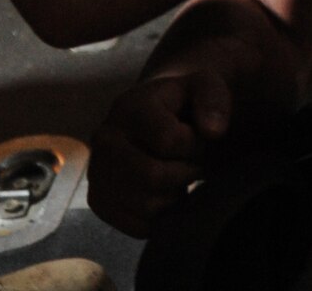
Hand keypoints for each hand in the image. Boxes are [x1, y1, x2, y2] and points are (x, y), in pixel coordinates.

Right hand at [87, 68, 236, 236]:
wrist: (157, 118)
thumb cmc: (185, 103)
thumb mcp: (205, 86)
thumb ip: (214, 100)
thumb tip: (213, 131)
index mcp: (129, 107)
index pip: (169, 141)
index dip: (195, 145)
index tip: (198, 137)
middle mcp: (104, 139)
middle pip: (153, 177)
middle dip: (186, 173)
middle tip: (192, 163)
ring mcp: (96, 171)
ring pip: (146, 206)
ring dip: (175, 196)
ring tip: (177, 175)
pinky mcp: (98, 200)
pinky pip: (137, 226)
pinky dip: (160, 217)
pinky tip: (165, 193)